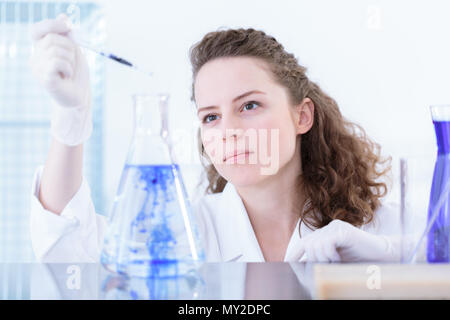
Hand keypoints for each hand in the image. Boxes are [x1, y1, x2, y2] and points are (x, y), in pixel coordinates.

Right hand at [30, 14, 91, 145]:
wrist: (80, 96)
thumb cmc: (76, 74)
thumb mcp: (74, 51)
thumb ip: (67, 36)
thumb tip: (63, 16)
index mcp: (40, 49)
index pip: (37, 30)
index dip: (51, 24)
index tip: (67, 26)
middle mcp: (35, 58)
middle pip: (52, 39)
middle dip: (69, 48)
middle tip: (72, 62)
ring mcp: (38, 69)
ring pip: (56, 51)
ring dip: (70, 60)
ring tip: (69, 71)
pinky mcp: (46, 79)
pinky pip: (56, 62)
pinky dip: (68, 68)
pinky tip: (67, 76)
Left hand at [296, 219, 399, 261]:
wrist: (383, 255)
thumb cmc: (360, 261)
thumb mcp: (336, 262)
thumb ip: (321, 261)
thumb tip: (302, 268)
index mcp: (325, 235)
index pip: (304, 243)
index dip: (294, 254)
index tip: (286, 263)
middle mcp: (328, 228)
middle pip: (308, 244)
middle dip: (311, 259)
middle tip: (321, 269)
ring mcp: (336, 227)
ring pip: (316, 244)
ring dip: (322, 258)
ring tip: (334, 264)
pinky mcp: (344, 230)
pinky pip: (327, 242)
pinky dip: (330, 254)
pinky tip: (338, 259)